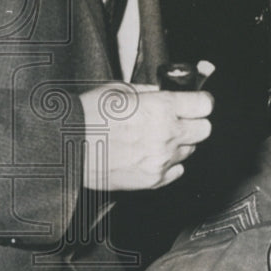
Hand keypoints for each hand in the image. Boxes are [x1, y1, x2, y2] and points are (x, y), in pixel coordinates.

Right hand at [80, 82, 213, 189]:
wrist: (66, 147)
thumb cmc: (88, 115)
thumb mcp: (120, 90)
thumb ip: (151, 92)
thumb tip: (167, 92)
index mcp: (162, 108)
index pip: (205, 104)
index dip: (201, 101)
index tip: (196, 101)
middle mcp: (167, 135)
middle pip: (204, 129)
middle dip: (194, 122)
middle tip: (179, 119)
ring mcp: (162, 160)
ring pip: (190, 150)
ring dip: (179, 143)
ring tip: (155, 138)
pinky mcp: (153, 180)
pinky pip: (176, 170)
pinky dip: (169, 163)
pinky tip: (151, 154)